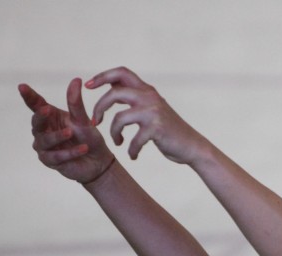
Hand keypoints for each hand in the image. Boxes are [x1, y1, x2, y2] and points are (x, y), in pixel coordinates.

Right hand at [18, 79, 115, 183]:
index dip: (28, 96)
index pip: (35, 104)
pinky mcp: (50, 161)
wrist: (98, 161)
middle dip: (41, 115)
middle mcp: (43, 130)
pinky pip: (57, 156)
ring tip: (71, 132)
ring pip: (45, 140)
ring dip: (58, 136)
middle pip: (36, 122)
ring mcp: (44, 146)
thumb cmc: (88, 138)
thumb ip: (76, 103)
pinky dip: (70, 152)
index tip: (22, 87)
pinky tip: (83, 149)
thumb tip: (76, 79)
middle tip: (47, 109)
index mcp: (49, 116)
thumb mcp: (83, 120)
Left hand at [87, 67, 206, 163]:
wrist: (192, 147)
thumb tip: (113, 86)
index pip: (121, 72)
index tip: (88, 86)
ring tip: (117, 142)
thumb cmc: (170, 130)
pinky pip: (134, 140)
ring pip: (119, 118)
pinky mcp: (156, 128)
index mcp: (147, 90)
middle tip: (95, 122)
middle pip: (114, 94)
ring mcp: (153, 112)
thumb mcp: (153, 108)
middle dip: (99, 108)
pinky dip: (131, 150)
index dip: (102, 76)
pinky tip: (133, 156)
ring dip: (113, 132)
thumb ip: (136, 97)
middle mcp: (150, 97)